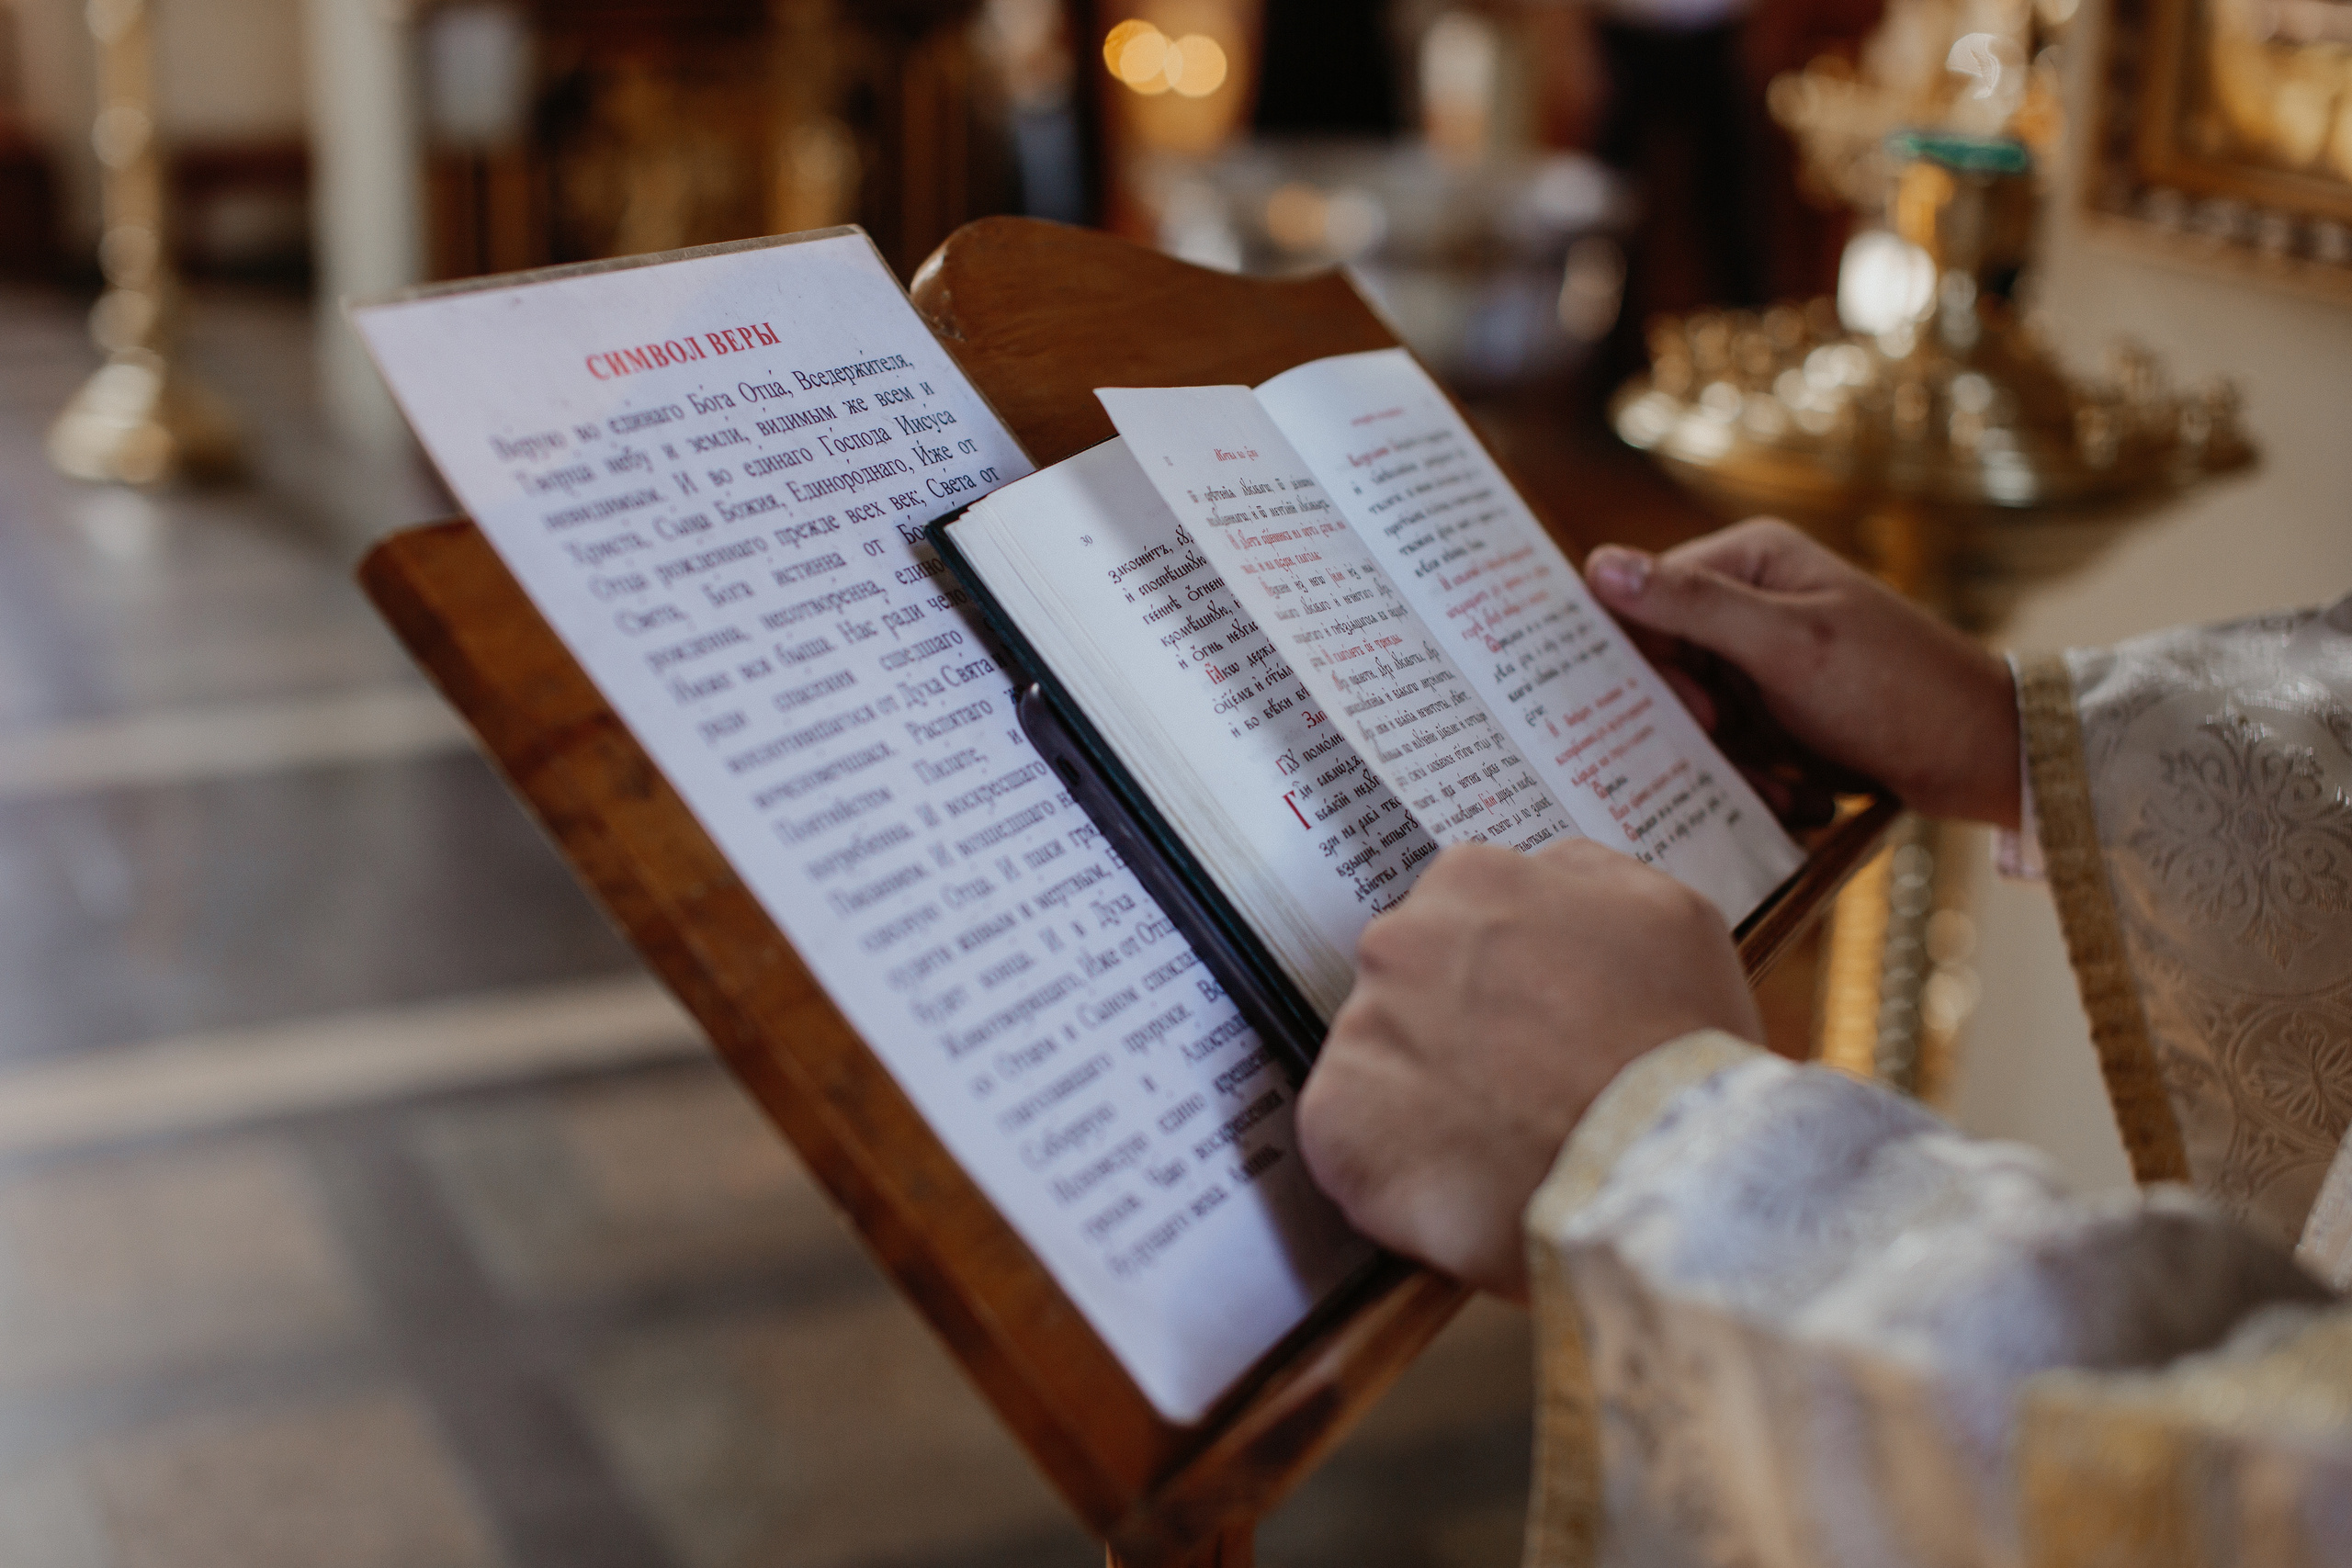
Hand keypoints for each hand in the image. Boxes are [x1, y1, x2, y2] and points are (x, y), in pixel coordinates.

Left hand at [1297, 840, 1758, 1300]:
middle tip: (1521, 1092)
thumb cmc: (1678, 1049)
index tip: (1537, 1026)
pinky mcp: (1334, 1121)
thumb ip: (1583, 878)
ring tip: (1501, 1149)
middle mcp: (1398, 942)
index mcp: (1473, 880)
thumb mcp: (1669, 915)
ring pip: (1381, 1064)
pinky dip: (1394, 1167)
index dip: (1504, 984)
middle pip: (1411, 987)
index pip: (1463, 922)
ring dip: (1425, 1101)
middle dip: (1455, 1035)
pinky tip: (1460, 1186)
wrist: (1655, 1167)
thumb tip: (1540, 878)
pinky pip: (1352, 1142)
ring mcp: (1359, 1030)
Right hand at [1586, 519, 2021, 829]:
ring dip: (1730, 763)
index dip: (1646, 663)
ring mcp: (1764, 658)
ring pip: (1694, 718)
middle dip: (1694, 725)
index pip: (1643, 602)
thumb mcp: (1787, 645)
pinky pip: (1731, 746)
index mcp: (1748, 560)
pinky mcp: (1780, 707)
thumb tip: (1599, 566)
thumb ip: (1691, 606)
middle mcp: (1749, 601)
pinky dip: (1758, 776)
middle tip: (1732, 749)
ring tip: (1784, 785)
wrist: (1983, 756)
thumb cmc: (1895, 688)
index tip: (1690, 711)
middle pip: (1664, 668)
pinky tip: (1801, 793)